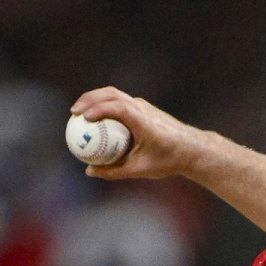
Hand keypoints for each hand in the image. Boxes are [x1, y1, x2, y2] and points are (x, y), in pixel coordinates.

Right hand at [69, 86, 208, 180]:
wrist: (192, 149)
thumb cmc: (169, 160)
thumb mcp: (141, 169)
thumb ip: (114, 171)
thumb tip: (90, 171)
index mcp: (144, 120)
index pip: (119, 107)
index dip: (99, 109)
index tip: (83, 117)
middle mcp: (142, 108)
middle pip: (111, 94)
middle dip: (90, 99)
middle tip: (73, 112)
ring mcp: (143, 105)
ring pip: (114, 94)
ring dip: (95, 99)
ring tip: (79, 112)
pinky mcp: (142, 108)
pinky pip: (119, 102)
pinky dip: (104, 105)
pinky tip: (94, 119)